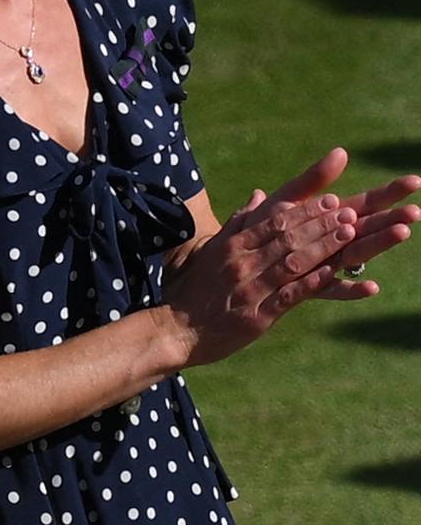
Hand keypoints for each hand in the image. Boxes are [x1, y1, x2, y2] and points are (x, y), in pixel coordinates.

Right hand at [156, 149, 420, 367]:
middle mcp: (242, 262)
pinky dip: (312, 283)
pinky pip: (289, 295)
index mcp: (232, 245)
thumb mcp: (212, 250)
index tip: (329, 201)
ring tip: (348, 235)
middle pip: (287, 238)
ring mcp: (250, 288)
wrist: (176, 329)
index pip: (273, 222)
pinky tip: (333, 273)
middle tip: (347, 214)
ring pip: (292, 262)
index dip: (304, 211)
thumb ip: (238, 223)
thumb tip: (259, 195)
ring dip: (322, 247)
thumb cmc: (194, 290)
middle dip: (320, 224)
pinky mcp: (256, 316)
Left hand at [227, 148, 420, 299]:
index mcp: (328, 218)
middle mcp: (331, 242)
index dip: (389, 193)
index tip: (415, 181)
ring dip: (378, 244)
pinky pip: (331, 289)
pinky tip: (371, 287)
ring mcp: (323, 264)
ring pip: (356, 254)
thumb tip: (342, 152)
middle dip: (392, 218)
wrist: (234, 262)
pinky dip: (350, 288)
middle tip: (416, 211)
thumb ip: (313, 180)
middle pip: (368, 228)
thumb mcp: (287, 199)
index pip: (366, 203)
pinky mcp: (307, 288)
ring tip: (402, 233)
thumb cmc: (260, 228)